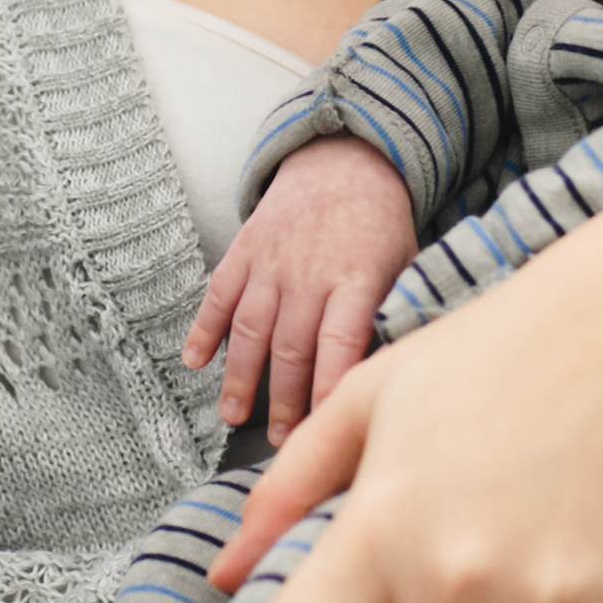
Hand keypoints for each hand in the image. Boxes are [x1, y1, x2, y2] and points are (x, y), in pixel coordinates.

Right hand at [183, 139, 416, 438]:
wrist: (343, 161)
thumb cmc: (380, 228)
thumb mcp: (407, 264)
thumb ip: (397, 315)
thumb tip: (391, 375)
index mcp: (356, 278)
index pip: (338, 344)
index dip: (327, 389)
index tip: (322, 429)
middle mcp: (309, 272)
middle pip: (291, 346)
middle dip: (284, 400)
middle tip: (283, 442)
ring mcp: (271, 261)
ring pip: (250, 327)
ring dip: (239, 377)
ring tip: (233, 417)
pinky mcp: (244, 250)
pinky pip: (218, 295)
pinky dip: (203, 329)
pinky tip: (195, 362)